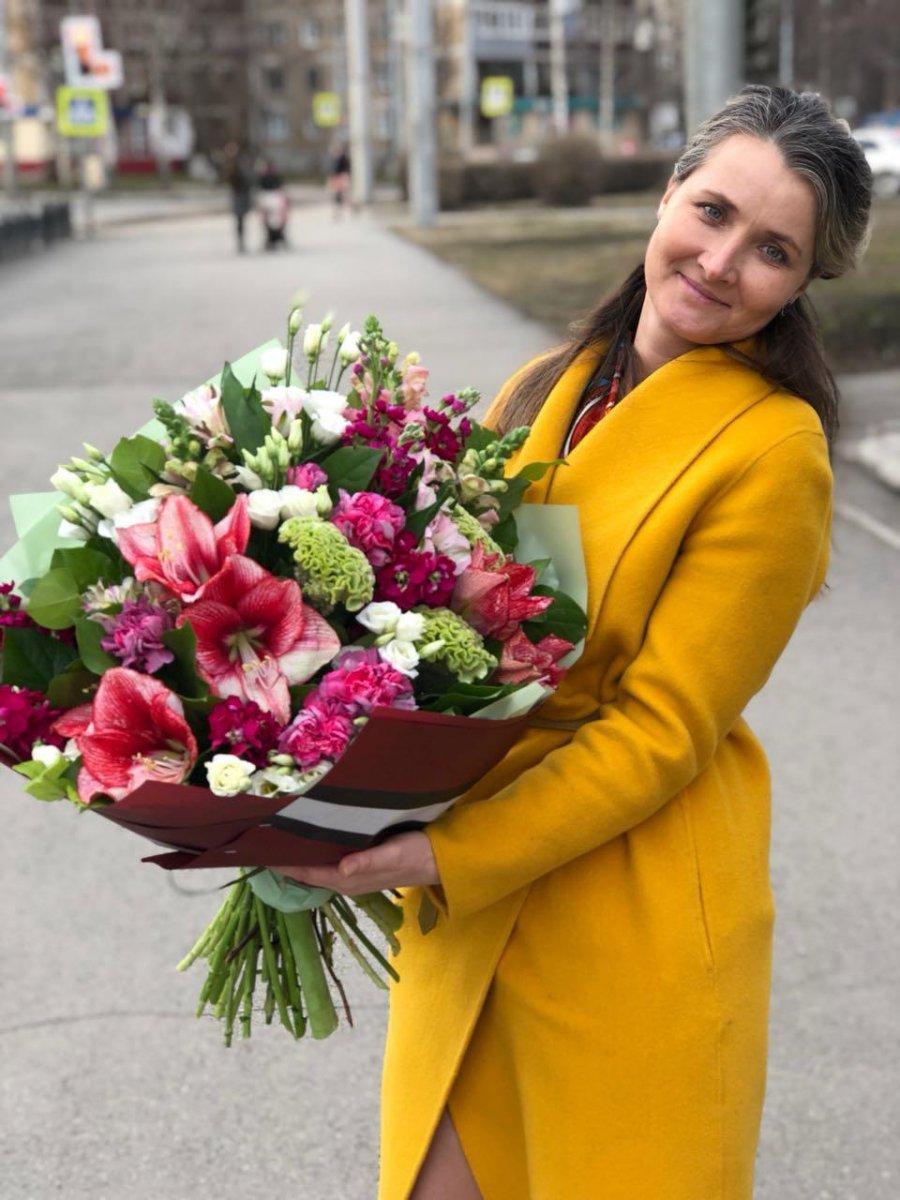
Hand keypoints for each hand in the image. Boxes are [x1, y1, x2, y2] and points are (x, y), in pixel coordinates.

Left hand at [273, 830, 440, 897]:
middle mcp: (345, 880)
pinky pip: (328, 862)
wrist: (438, 860)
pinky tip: (310, 839)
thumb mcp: (393, 855)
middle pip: (307, 872)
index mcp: (348, 879)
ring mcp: (352, 874)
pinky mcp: (360, 866)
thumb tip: (343, 869)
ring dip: (299, 857)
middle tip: (262, 840)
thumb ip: (368, 862)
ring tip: (279, 839)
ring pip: (316, 867)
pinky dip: (314, 853)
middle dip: (286, 860)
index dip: (283, 865)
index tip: (261, 852)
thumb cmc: (415, 854)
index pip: (306, 874)